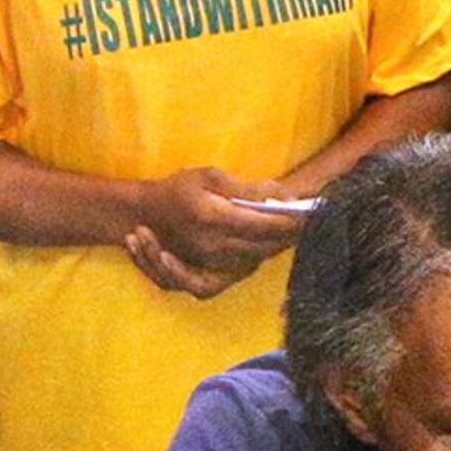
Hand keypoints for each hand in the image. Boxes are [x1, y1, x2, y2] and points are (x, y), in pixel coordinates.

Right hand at [127, 169, 304, 297]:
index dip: (290, 220)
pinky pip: (241, 271)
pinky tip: (264, 249)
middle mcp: (214, 246)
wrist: (140, 214)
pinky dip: (255, 261)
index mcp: (214, 218)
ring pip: (256, 260)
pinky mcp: (206, 275)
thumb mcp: (207, 176)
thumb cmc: (175, 190)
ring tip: (291, 235)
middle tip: (308, 223)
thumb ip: (244, 188)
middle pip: (265, 246)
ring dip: (275, 248)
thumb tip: (279, 194)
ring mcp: (210, 263)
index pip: (264, 223)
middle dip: (288, 235)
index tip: (310, 213)